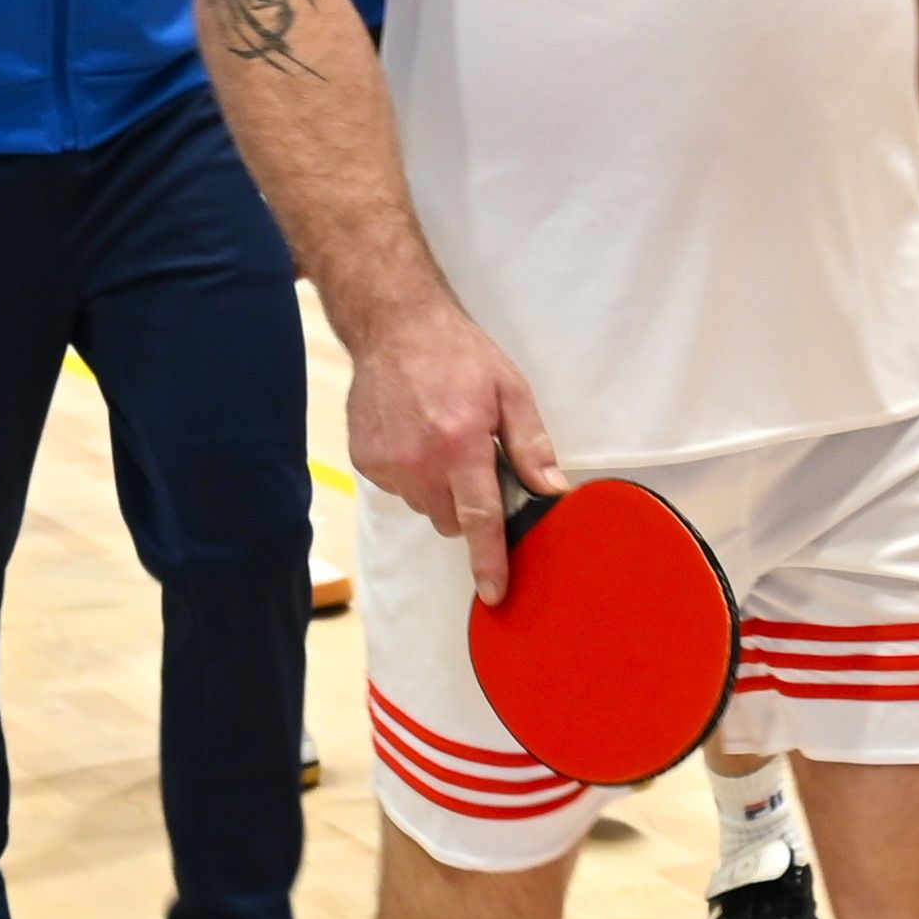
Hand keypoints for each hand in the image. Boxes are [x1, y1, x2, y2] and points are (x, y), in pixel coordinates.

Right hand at [342, 297, 557, 605]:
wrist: (395, 327)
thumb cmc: (458, 355)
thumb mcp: (511, 391)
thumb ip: (532, 445)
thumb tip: (552, 489)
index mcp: (459, 444)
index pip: (479, 519)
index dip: (489, 560)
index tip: (495, 591)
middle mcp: (419, 460)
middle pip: (453, 520)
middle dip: (469, 505)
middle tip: (474, 461)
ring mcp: (387, 462)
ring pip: (426, 507)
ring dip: (440, 488)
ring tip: (442, 438)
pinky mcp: (366, 460)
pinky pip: (400, 489)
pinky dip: (413, 474)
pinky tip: (417, 436)